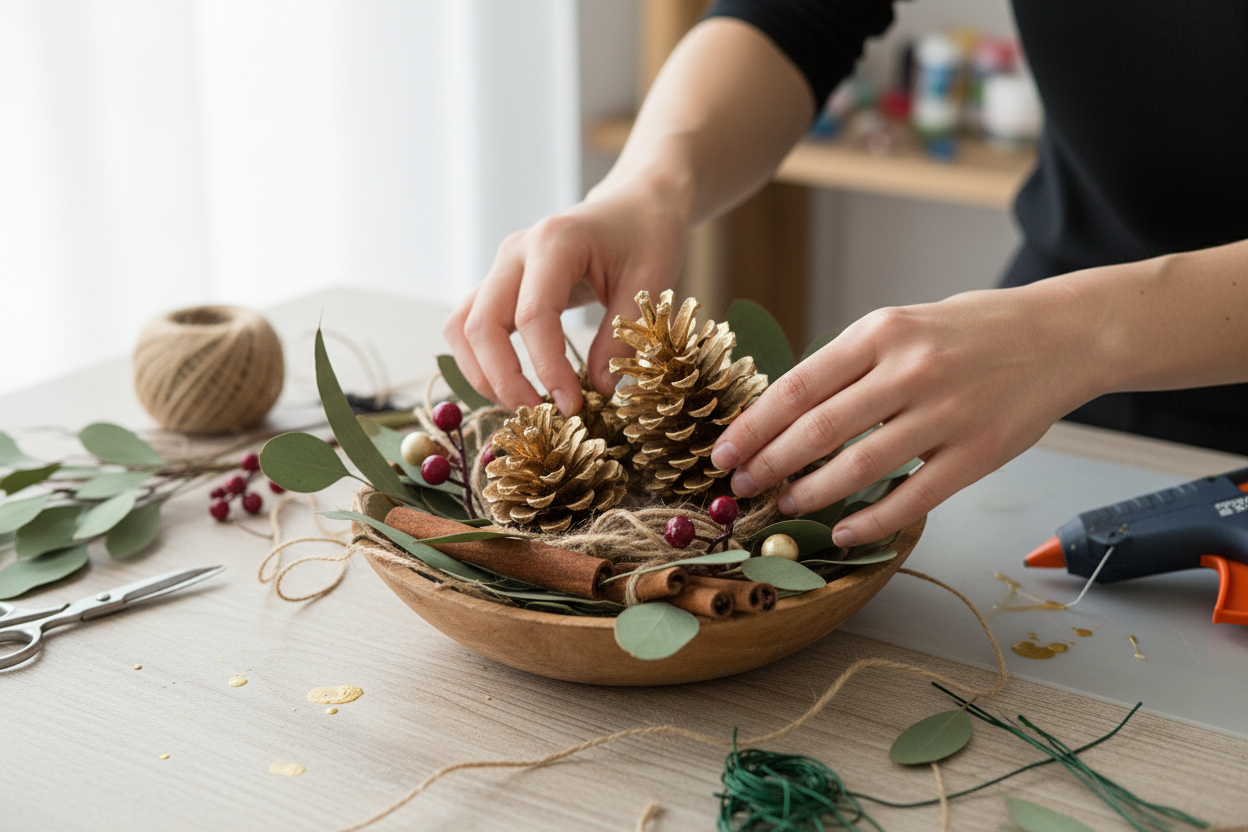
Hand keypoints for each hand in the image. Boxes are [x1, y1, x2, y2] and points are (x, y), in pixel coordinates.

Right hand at [443, 183, 686, 414]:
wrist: (635, 205)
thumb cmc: (647, 236)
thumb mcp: (651, 283)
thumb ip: (622, 336)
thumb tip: (600, 392)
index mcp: (554, 242)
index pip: (533, 316)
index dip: (547, 368)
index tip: (572, 407)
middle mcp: (515, 252)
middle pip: (480, 324)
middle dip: (502, 380)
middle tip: (538, 416)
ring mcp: (501, 268)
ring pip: (462, 328)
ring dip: (482, 375)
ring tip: (522, 407)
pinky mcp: (499, 284)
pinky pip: (470, 326)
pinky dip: (481, 362)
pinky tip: (512, 388)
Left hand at [710, 287, 1103, 546]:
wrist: (1060, 334)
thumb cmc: (966, 331)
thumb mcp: (900, 326)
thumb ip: (848, 364)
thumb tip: (783, 413)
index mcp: (881, 333)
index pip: (798, 386)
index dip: (753, 426)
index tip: (723, 452)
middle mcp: (910, 369)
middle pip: (819, 429)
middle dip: (770, 464)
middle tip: (742, 486)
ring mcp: (947, 413)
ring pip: (860, 466)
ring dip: (812, 494)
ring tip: (785, 506)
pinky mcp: (979, 453)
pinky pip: (913, 497)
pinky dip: (871, 521)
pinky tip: (843, 531)